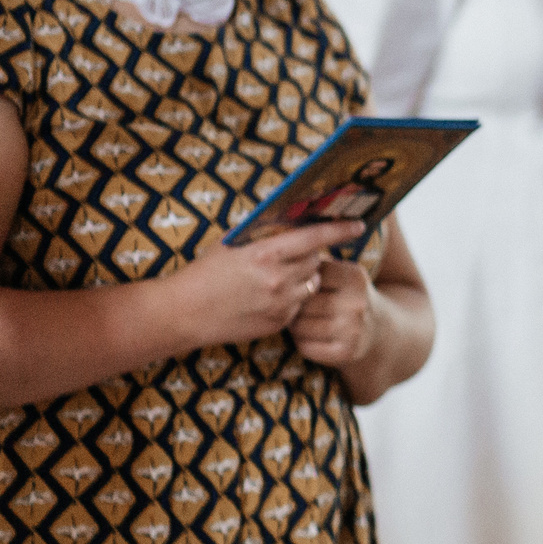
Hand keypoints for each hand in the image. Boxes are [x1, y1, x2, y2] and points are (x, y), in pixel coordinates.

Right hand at [172, 222, 362, 348]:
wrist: (183, 314)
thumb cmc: (203, 273)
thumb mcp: (231, 244)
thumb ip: (262, 233)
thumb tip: (289, 220)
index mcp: (266, 254)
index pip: (315, 237)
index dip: (340, 230)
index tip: (359, 225)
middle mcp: (278, 279)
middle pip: (316, 260)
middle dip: (311, 254)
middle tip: (294, 254)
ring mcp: (280, 304)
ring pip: (311, 284)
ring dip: (303, 277)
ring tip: (278, 276)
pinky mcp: (278, 323)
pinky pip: (298, 306)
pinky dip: (292, 299)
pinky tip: (268, 297)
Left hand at [289, 256, 398, 402]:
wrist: (382, 330)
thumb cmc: (348, 298)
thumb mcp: (343, 275)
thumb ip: (315, 266)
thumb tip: (279, 264)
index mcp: (354, 276)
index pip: (308, 276)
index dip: (298, 282)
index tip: (303, 286)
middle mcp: (356, 302)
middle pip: (301, 303)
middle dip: (294, 306)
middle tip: (300, 309)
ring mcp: (353, 329)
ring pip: (300, 327)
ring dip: (295, 326)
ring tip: (304, 323)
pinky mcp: (347, 352)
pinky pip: (306, 347)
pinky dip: (303, 343)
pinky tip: (313, 339)